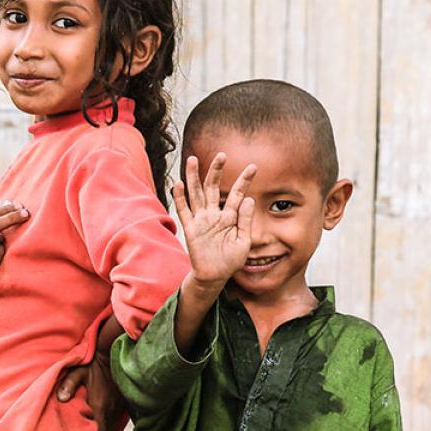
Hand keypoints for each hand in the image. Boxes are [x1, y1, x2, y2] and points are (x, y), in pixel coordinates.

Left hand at [56, 352, 124, 430]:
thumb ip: (69, 385)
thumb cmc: (93, 363)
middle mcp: (110, 410)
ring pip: (109, 427)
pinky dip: (105, 424)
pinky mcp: (121, 404)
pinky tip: (97, 424)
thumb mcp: (78, 371)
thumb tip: (61, 398)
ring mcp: (117, 408)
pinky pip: (113, 419)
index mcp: (99, 406)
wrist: (111, 353)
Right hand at [173, 154, 255, 291]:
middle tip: (222, 155)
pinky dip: (180, 198)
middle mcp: (214, 214)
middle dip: (216, 171)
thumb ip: (245, 220)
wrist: (215, 276)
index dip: (244, 180)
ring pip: (196, 193)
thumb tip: (248, 198)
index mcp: (230, 217)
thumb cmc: (230, 260)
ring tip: (192, 160)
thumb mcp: (244, 241)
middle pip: (213, 187)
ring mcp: (201, 220)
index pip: (236, 194)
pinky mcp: (190, 229)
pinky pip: (184, 211)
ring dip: (193, 177)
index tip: (253, 167)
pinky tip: (178, 185)